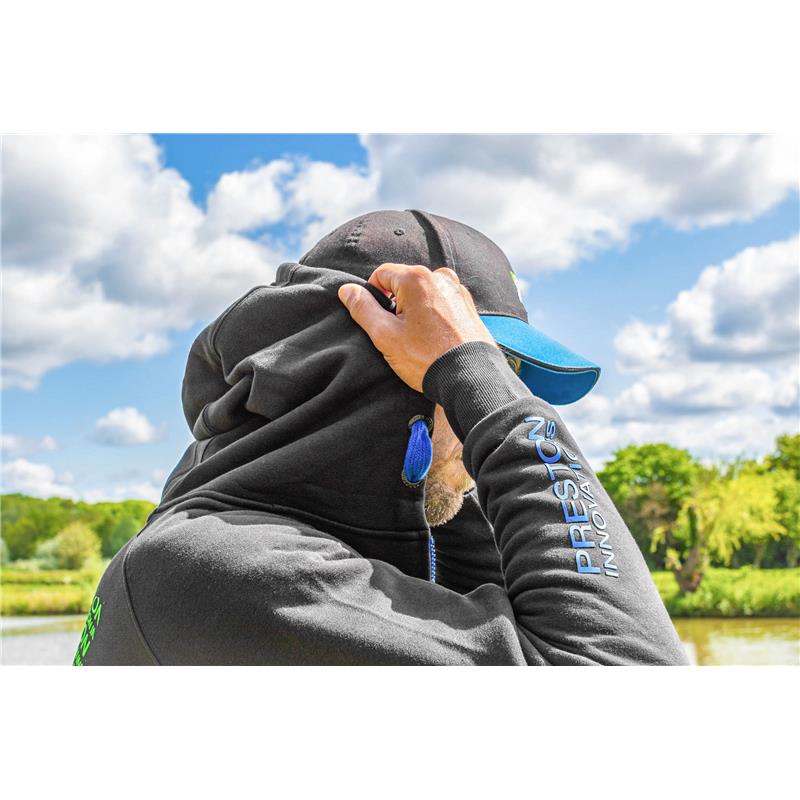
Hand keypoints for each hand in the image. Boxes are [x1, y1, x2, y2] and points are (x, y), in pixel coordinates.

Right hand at [338, 263, 495, 391]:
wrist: (470, 378)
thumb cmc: (426, 358)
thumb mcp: (385, 335)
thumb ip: (362, 308)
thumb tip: (347, 290)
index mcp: (417, 278)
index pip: (381, 274)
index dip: (373, 295)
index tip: (377, 320)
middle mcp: (440, 277)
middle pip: (403, 283)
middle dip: (395, 304)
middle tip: (398, 334)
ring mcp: (457, 291)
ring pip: (422, 294)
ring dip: (414, 311)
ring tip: (418, 340)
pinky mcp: (467, 306)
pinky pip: (440, 303)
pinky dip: (433, 316)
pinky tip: (433, 339)